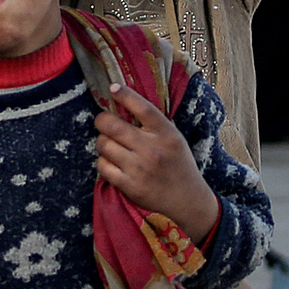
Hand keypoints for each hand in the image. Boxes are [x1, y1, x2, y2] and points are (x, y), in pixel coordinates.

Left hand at [95, 86, 221, 245]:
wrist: (187, 200)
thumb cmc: (178, 165)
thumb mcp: (174, 138)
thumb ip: (154, 124)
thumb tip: (123, 104)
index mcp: (166, 133)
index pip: (142, 107)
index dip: (125, 95)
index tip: (113, 88)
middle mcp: (152, 149)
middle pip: (112, 125)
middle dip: (102, 120)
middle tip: (103, 122)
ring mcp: (139, 168)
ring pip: (104, 145)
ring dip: (102, 143)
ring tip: (110, 145)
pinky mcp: (130, 186)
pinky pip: (103, 166)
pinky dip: (103, 162)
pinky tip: (111, 162)